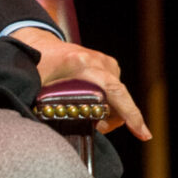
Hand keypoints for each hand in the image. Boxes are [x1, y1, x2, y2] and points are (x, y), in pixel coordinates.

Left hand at [12, 28, 150, 140]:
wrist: (37, 43)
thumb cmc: (33, 66)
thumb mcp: (34, 84)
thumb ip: (42, 105)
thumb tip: (48, 134)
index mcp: (81, 65)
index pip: (114, 91)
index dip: (129, 114)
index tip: (143, 134)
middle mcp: (98, 61)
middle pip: (119, 98)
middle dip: (113, 120)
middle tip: (96, 129)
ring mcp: (105, 62)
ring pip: (117, 96)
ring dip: (108, 111)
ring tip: (88, 117)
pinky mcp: (108, 64)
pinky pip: (115, 90)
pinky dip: (108, 101)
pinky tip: (93, 105)